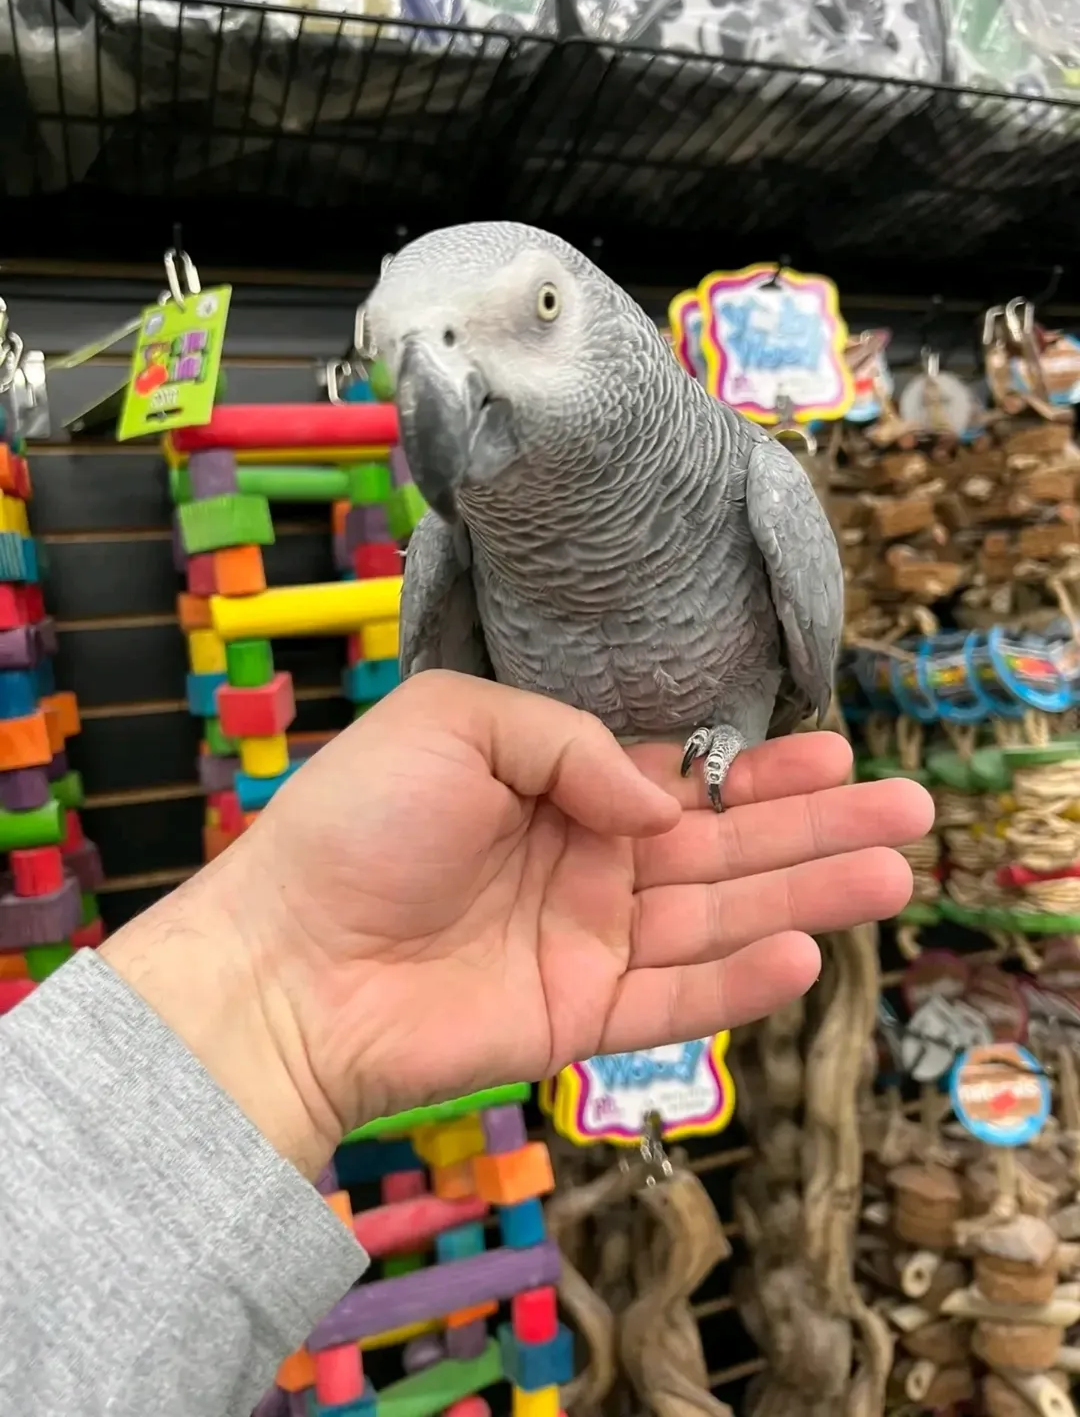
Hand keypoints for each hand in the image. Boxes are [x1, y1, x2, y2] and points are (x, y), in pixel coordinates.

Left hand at [106, 672, 932, 1174]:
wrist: (284, 960)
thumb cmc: (355, 825)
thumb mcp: (452, 722)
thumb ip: (568, 741)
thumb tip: (660, 796)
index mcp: (556, 788)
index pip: (681, 778)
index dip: (760, 771)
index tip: (836, 756)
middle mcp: (585, 862)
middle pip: (723, 845)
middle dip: (814, 829)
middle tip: (904, 812)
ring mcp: (587, 942)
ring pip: (718, 917)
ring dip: (805, 898)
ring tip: (890, 876)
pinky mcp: (579, 1016)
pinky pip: (676, 999)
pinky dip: (739, 982)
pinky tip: (805, 955)